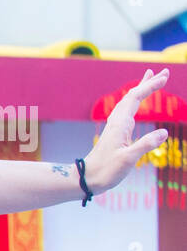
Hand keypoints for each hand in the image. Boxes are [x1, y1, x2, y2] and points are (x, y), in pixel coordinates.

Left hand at [84, 69, 170, 192]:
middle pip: (132, 96)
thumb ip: (145, 145)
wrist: (87, 178)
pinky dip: (134, 102)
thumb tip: (164, 132)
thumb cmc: (105, 170)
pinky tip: (136, 104)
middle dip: (148, 83)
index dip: (150, 86)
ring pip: (128, 102)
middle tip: (163, 72)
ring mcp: (115, 127)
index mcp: (120, 125)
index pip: (136, 98)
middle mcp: (116, 122)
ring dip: (140, 90)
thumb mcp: (128, 159)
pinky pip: (126, 111)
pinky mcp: (115, 133)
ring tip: (150, 80)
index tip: (164, 77)